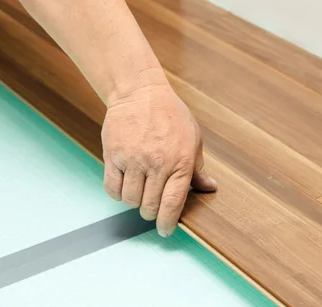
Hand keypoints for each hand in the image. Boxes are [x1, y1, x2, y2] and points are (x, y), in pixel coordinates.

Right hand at [102, 80, 216, 236]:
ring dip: (133, 202)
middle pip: (149, 205)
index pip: (173, 203)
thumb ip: (197, 167)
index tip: (165, 230)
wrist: (139, 92)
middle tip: (150, 210)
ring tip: (137, 193)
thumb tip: (209, 188)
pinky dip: (116, 193)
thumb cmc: (168, 114)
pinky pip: (112, 187)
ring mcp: (133, 160)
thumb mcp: (192, 138)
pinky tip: (122, 187)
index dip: (168, 222)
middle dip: (150, 213)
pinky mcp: (113, 155)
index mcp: (180, 161)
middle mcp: (156, 163)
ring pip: (130, 199)